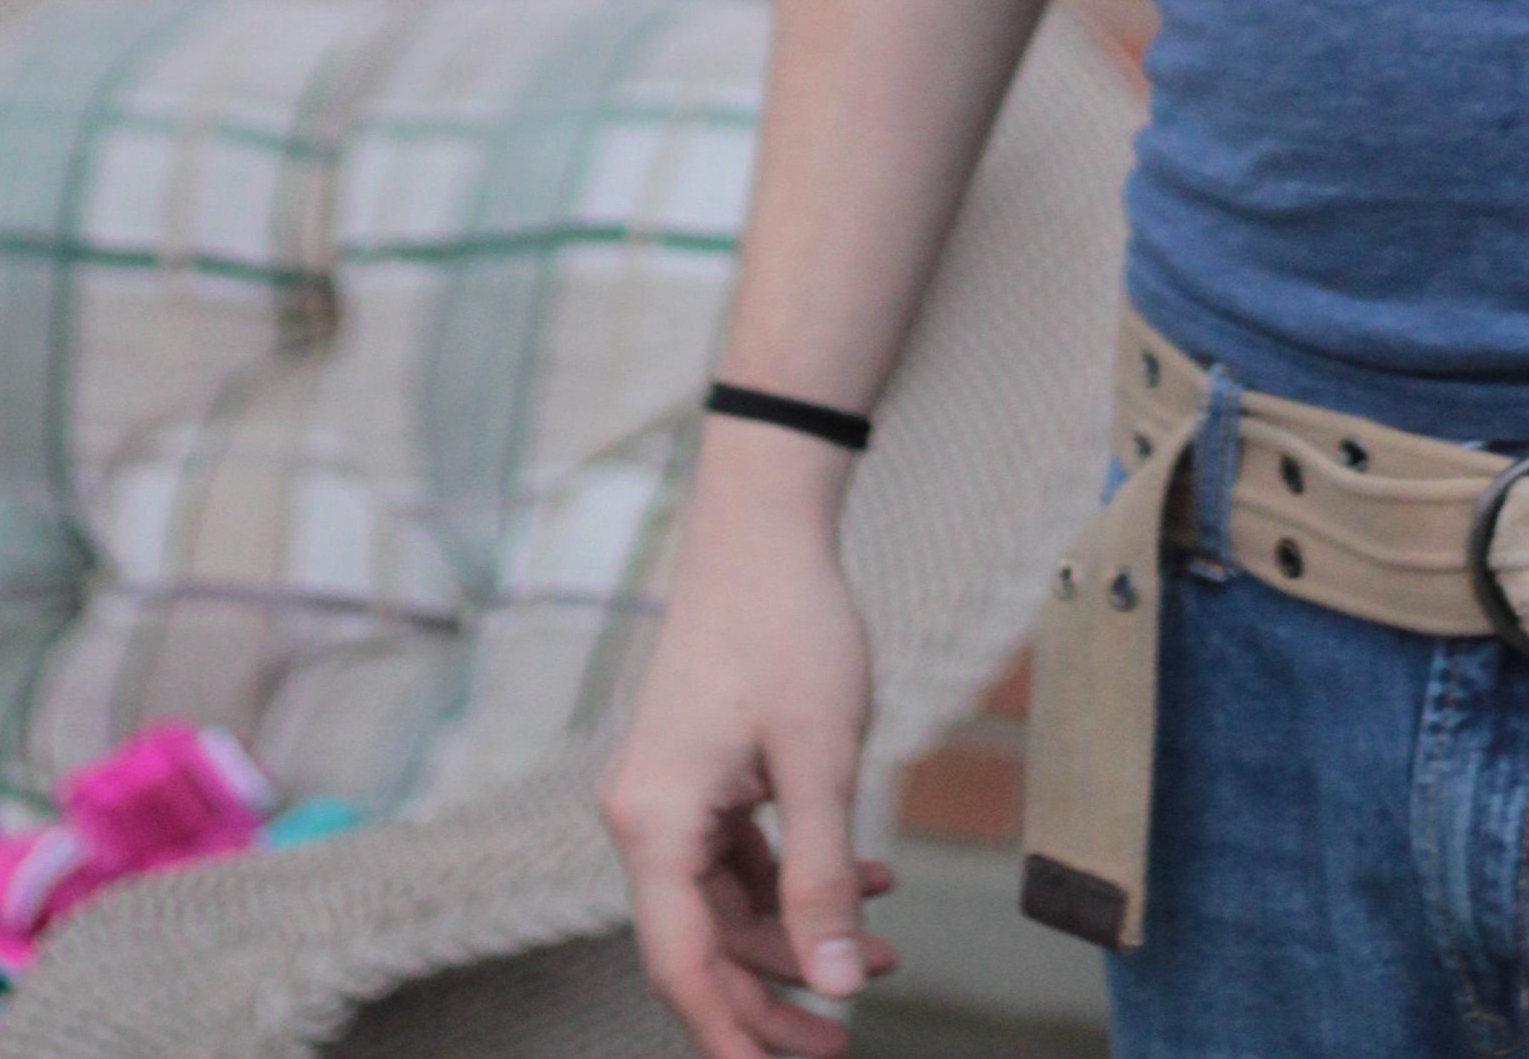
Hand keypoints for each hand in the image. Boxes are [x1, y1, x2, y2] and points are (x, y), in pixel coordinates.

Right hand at [603, 457, 892, 1058]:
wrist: (764, 523)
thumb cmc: (790, 628)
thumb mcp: (821, 759)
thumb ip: (823, 876)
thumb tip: (839, 981)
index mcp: (654, 825)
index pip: (684, 966)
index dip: (730, 1035)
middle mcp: (642, 818)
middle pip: (704, 945)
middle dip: (776, 996)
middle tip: (845, 1041)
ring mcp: (666, 794)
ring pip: (726, 903)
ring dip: (799, 931)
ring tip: (886, 953)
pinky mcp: (694, 771)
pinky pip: (736, 854)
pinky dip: (795, 874)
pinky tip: (867, 876)